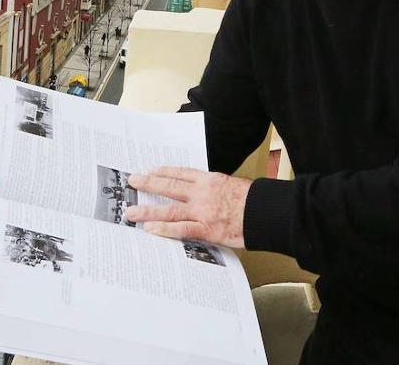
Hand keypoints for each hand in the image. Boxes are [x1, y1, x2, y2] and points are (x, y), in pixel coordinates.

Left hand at [126, 167, 252, 247]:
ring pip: (169, 209)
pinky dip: (164, 229)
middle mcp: (202, 193)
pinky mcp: (206, 229)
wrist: (267, 212)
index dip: (163, 171)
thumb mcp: (233, 186)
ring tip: (131, 212)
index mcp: (210, 180)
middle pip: (169, 186)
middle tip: (132, 181)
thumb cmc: (255, 200)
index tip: (150, 170)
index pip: (181, 173)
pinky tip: (150, 228)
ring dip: (147, 210)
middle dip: (149, 183)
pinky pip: (181, 229)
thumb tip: (203, 194)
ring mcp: (202, 211)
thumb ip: (216, 189)